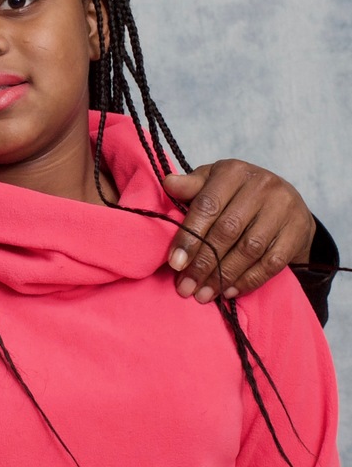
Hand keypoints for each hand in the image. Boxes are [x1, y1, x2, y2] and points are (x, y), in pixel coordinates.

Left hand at [164, 160, 315, 303]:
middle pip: (227, 230)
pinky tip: (229, 291)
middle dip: (203, 263)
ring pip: (249, 249)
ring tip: (203, 294)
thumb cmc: (237, 194)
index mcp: (234, 171)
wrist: (285, 202)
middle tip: (186, 287)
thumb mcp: (212, 183)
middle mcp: (262, 186)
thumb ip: (191, 187)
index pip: (207, 206)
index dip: (189, 236)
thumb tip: (168, 183)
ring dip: (223, 276)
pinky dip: (248, 281)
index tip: (175, 263)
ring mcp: (283, 208)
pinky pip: (271, 263)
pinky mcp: (297, 231)